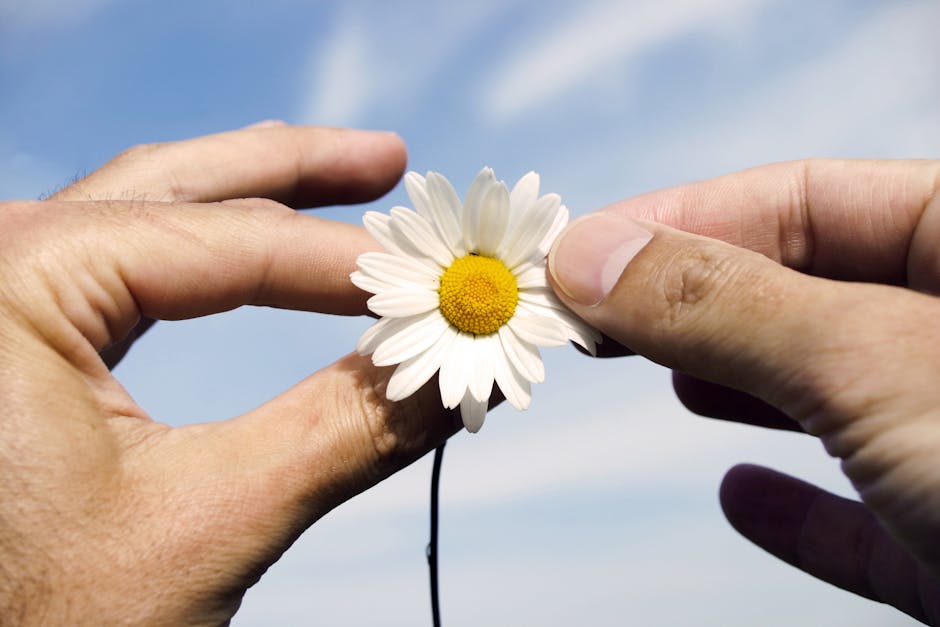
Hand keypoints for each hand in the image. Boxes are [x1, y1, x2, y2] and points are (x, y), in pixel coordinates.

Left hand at [0, 124, 459, 623]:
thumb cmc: (37, 624)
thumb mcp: (209, 522)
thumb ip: (345, 430)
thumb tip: (459, 373)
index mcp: (12, 283)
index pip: (224, 241)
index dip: (346, 262)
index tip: (440, 280)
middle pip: (176, 187)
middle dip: (293, 173)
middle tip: (390, 160)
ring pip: (147, 217)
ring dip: (254, 201)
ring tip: (342, 181)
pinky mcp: (11, 348)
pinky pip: (123, 273)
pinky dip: (206, 259)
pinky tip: (255, 255)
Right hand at [548, 159, 939, 623]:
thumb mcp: (872, 361)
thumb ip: (727, 305)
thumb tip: (587, 257)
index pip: (806, 200)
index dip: (682, 217)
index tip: (576, 250)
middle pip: (808, 292)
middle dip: (692, 304)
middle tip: (587, 318)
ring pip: (831, 395)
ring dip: (737, 387)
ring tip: (660, 379)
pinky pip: (867, 513)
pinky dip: (798, 509)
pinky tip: (742, 498)